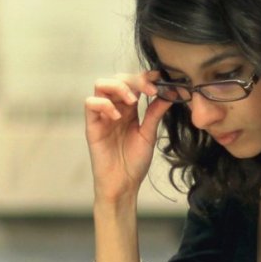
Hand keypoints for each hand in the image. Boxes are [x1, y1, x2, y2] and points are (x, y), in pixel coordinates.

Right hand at [86, 73, 165, 204]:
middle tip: (150, 91)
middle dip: (134, 80)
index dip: (145, 76)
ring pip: (100, 84)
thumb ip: (155, 113)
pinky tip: (117, 117)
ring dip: (118, 87)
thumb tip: (170, 93)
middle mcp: (114, 109)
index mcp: (130, 110)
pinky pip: (90, 104)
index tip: (160, 77)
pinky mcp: (92, 126)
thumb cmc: (134, 162)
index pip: (133, 83)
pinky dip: (104, 104)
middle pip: (117, 78)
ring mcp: (102, 116)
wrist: (123, 184)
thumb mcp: (149, 134)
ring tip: (132, 101)